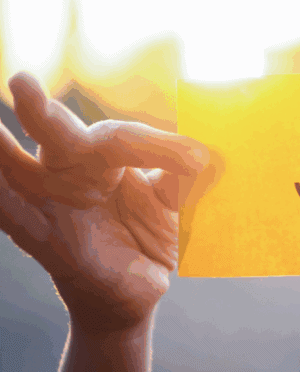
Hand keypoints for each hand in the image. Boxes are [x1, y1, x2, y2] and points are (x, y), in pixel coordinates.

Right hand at [0, 73, 208, 333]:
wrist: (137, 288)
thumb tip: (206, 158)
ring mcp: (53, 203)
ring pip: (22, 172)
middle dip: (40, 112)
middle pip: (59, 136)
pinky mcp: (43, 239)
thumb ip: (183, 180)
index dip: (160, 149)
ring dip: (2, 153)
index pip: (124, 140)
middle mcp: (73, 170)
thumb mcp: (173, 206)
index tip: (199, 161)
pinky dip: (1, 201)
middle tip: (24, 83)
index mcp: (107, 155)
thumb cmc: (151, 233)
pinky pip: (14, 218)